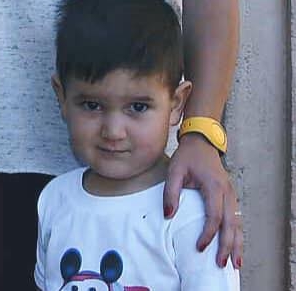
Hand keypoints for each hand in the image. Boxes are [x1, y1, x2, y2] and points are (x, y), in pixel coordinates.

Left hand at [164, 133, 241, 268]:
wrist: (202, 141)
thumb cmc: (187, 156)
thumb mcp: (174, 170)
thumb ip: (171, 192)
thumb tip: (168, 215)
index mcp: (213, 186)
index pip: (213, 216)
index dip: (208, 233)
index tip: (199, 247)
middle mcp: (227, 192)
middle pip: (230, 224)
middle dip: (227, 246)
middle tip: (220, 265)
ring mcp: (232, 195)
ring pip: (238, 224)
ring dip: (236, 244)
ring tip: (235, 264)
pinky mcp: (231, 197)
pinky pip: (236, 219)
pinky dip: (237, 235)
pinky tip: (235, 247)